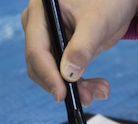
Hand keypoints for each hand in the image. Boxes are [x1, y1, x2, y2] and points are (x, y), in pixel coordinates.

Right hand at [21, 0, 137, 105]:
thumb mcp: (97, 22)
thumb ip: (82, 47)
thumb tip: (67, 75)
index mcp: (41, 12)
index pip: (36, 50)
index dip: (48, 75)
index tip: (62, 95)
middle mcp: (39, 26)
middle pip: (42, 66)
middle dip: (64, 85)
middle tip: (88, 97)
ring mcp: (50, 39)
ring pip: (54, 74)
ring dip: (77, 88)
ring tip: (101, 91)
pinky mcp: (62, 50)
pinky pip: (66, 74)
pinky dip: (82, 84)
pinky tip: (99, 87)